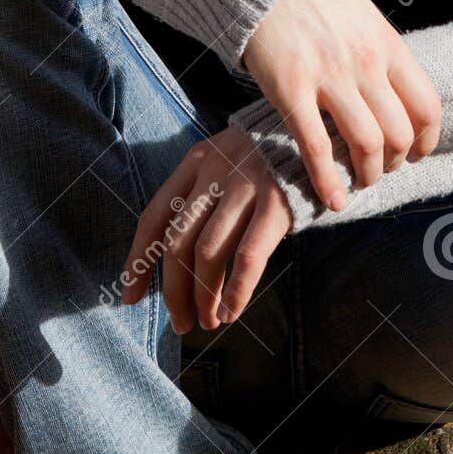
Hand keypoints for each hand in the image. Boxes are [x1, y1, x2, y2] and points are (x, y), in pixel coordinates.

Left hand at [119, 126, 291, 331]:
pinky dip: (236, 291)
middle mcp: (215, 170)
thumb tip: (175, 255)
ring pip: (207, 252)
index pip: (154, 216)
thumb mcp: (229, 159)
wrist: (322, 131)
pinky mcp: (277, 201)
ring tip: (208, 321)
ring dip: (203, 296)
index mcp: (197, 160)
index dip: (138, 261)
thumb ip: (203, 193)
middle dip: (174, 290)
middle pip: (178, 242)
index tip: (129, 296)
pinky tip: (232, 312)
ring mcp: (245, 185)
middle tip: (181, 322)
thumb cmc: (272, 156)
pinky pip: (247, 255)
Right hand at [240, 0, 441, 210]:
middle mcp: (366, 64)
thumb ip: (383, 55)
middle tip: (381, 168)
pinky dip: (327, 181)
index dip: (427, 140)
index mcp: (389, 46)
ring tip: (359, 181)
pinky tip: (332, 198)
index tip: (417, 153)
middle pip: (399, 133)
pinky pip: (316, 148)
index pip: (427, 106)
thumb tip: (398, 93)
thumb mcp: (366, 18)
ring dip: (368, 174)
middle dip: (395, 162)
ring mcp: (329, 78)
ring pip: (367, 145)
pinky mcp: (291, 90)